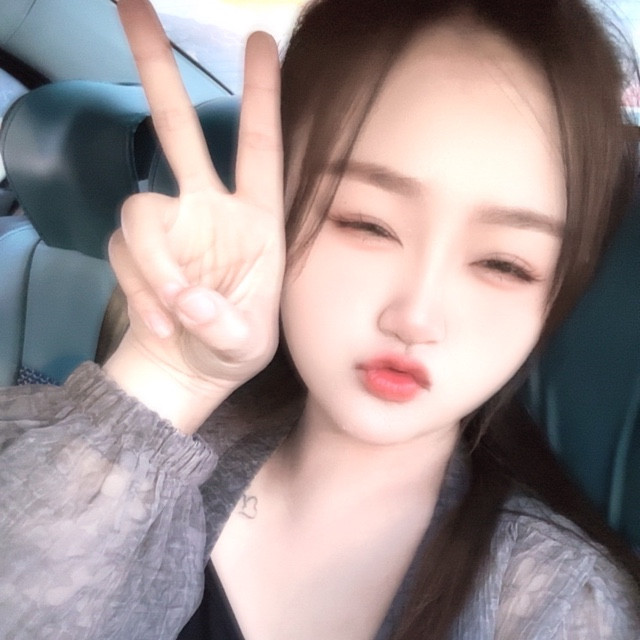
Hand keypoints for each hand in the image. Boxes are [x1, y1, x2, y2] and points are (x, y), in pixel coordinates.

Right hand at [104, 0, 283, 431]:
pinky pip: (123, 255)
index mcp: (256, 220)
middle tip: (132, 2)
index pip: (259, 148)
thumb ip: (226, 326)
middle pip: (176, 128)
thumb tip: (189, 298)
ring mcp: (168, 227)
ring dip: (152, 267)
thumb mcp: (248, 347)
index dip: (260, 96)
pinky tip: (163, 325)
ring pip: (136, 211)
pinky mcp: (136, 249)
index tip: (259, 40)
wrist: (190, 369)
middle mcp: (208, 209)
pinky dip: (140, 292)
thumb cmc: (231, 348)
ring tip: (176, 315)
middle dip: (157, 69)